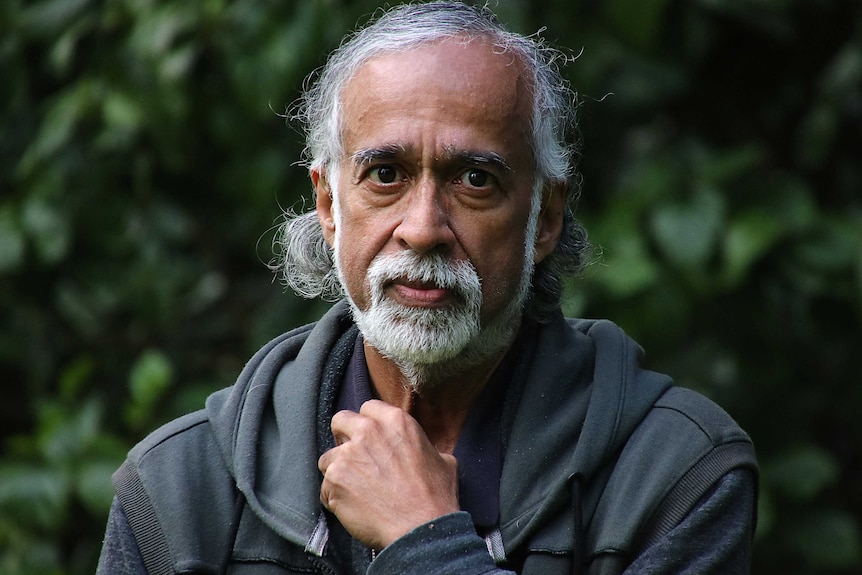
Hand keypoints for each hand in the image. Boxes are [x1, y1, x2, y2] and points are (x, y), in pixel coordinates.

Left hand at [318, 399, 458, 548]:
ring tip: (353, 490)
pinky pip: (324, 487)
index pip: (368, 408)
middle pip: (340, 421)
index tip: (369, 439)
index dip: (367, 424)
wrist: (420, 529)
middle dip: (343, 437)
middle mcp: (368, 432)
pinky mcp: (334, 480)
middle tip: (354, 458)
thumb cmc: (435, 497)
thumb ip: (423, 447)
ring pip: (328, 457)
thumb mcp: (443, 460)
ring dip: (337, 471)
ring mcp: (348, 455)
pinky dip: (334, 498)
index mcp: (395, 421)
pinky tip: (350, 508)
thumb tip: (422, 451)